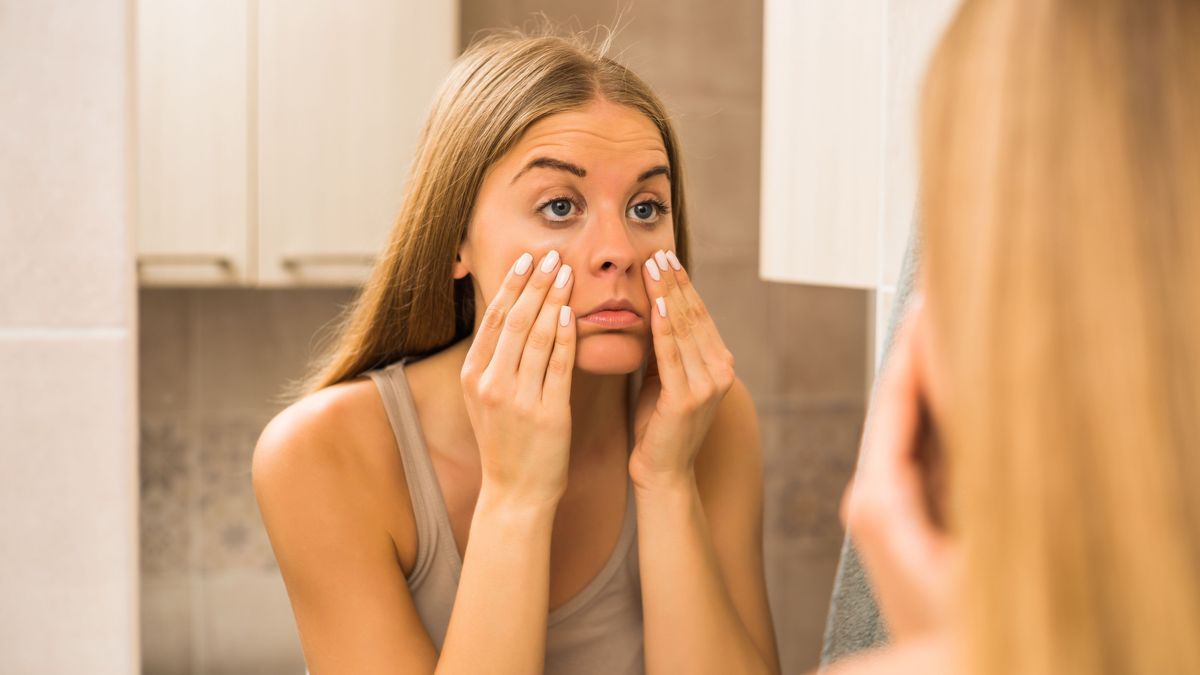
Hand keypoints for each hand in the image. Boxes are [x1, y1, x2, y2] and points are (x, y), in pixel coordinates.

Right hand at [460, 250, 576, 506]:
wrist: (516, 492)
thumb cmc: (508, 442)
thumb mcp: (488, 398)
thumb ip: (497, 359)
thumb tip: (512, 313)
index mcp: (474, 376)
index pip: (494, 318)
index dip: (512, 285)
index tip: (529, 258)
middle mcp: (491, 384)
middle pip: (515, 320)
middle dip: (535, 283)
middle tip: (553, 254)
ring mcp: (517, 400)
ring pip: (536, 337)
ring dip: (553, 299)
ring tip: (567, 272)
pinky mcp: (546, 414)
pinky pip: (558, 367)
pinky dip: (565, 337)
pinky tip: (573, 314)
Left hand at [629, 249, 735, 489]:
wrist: (662, 473)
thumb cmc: (658, 426)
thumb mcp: (664, 378)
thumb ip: (666, 348)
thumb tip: (653, 308)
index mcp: (718, 364)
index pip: (698, 314)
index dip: (682, 284)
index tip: (665, 257)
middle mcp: (720, 370)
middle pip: (694, 316)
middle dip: (674, 281)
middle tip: (658, 251)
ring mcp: (707, 385)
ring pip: (684, 329)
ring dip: (667, 294)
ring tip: (654, 267)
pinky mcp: (687, 398)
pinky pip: (671, 354)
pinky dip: (663, 327)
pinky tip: (655, 304)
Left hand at [841, 295, 956, 640]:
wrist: (943, 668)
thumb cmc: (956, 627)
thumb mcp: (961, 545)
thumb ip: (954, 481)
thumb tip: (948, 425)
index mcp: (881, 497)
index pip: (896, 400)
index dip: (914, 346)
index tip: (928, 297)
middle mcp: (877, 494)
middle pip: (901, 402)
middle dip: (923, 347)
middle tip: (942, 291)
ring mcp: (894, 502)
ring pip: (916, 420)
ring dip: (935, 371)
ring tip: (951, 317)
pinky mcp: (913, 512)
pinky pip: (928, 447)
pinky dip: (945, 408)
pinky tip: (963, 377)